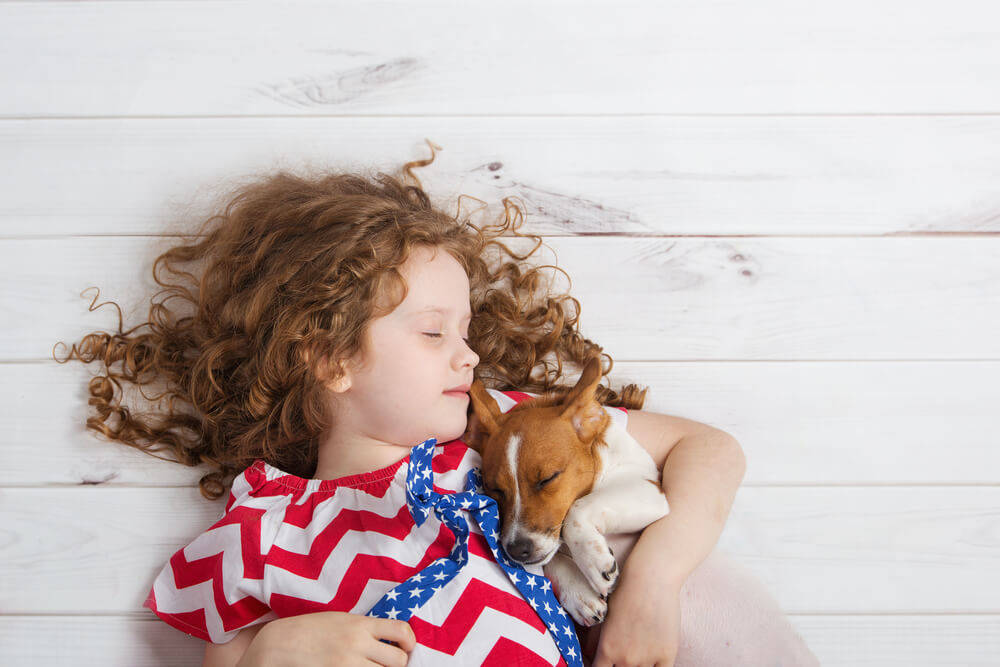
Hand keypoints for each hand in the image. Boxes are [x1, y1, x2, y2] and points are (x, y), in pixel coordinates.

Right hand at [236, 611, 415, 666]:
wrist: (280, 643)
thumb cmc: (311, 629)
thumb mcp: (341, 619)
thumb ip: (365, 628)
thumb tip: (390, 639)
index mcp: (360, 624)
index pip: (401, 631)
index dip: (409, 641)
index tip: (406, 647)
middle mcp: (357, 644)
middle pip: (398, 661)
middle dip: (397, 664)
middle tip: (387, 663)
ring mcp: (348, 664)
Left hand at [581, 570, 680, 666]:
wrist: (651, 578)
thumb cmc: (624, 592)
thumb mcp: (604, 616)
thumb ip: (594, 640)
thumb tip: (588, 656)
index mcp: (607, 650)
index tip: (606, 663)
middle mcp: (625, 659)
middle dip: (621, 666)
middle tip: (624, 655)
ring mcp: (647, 658)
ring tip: (638, 653)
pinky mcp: (667, 654)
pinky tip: (653, 663)